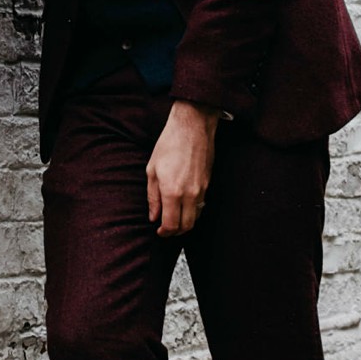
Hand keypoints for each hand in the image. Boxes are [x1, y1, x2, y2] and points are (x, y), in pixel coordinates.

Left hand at [146, 101, 219, 237]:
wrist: (192, 127)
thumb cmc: (169, 144)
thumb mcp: (152, 170)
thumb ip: (153, 197)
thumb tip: (153, 216)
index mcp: (172, 192)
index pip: (171, 225)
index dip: (165, 233)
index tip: (159, 231)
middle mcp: (189, 194)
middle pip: (186, 226)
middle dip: (176, 232)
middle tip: (166, 229)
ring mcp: (201, 190)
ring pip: (196, 217)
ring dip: (185, 223)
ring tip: (174, 219)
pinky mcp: (208, 184)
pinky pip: (201, 205)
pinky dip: (193, 211)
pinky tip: (184, 206)